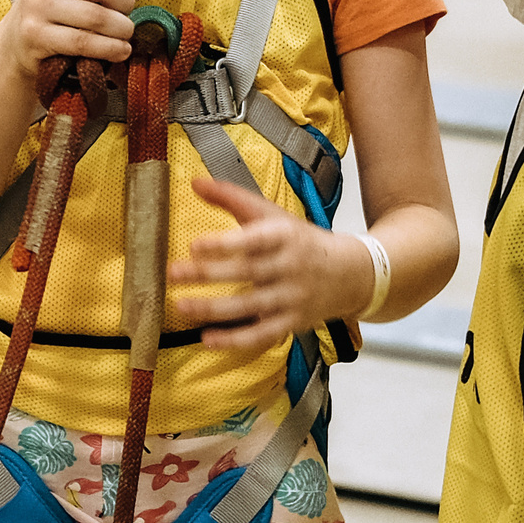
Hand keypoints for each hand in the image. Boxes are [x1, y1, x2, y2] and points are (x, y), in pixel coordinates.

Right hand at [0, 0, 168, 76]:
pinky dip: (110, 49)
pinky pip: (84, 42)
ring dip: (122, 29)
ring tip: (126, 33)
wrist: (20, 38)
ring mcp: (37, 7)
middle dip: (125, 4)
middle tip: (127, 13)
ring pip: (96, 18)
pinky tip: (120, 50)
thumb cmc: (61, 5)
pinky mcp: (36, 35)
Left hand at [170, 177, 372, 349]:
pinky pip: (261, 335)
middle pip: (247, 272)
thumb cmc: (301, 241)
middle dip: (208, 274)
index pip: (255, 240)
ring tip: (181, 304)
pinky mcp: (290, 323)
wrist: (350, 274)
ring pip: (250, 306)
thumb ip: (233, 198)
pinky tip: (208, 339)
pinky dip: (235, 340)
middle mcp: (289, 267)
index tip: (196, 245)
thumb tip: (195, 182)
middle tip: (173, 273)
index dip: (226, 244)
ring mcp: (291, 298)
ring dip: (213, 308)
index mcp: (284, 236)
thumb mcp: (273, 214)